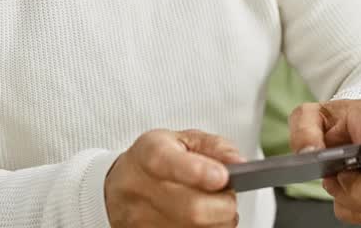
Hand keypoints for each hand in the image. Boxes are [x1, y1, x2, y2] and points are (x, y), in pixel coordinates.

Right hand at [105, 129, 243, 226]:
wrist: (122, 184)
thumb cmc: (157, 160)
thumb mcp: (184, 140)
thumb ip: (214, 147)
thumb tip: (238, 162)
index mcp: (148, 154)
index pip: (167, 162)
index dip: (197, 171)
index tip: (222, 177)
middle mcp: (139, 189)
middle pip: (192, 209)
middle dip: (223, 205)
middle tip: (227, 195)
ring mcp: (140, 221)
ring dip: (217, 222)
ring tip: (213, 206)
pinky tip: (202, 221)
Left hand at [289, 99, 360, 224]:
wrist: (343, 134)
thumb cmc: (335, 122)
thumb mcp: (312, 114)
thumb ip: (306, 127)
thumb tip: (308, 152)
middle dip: (355, 185)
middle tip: (337, 172)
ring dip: (347, 197)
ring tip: (334, 177)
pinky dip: (345, 207)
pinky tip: (339, 189)